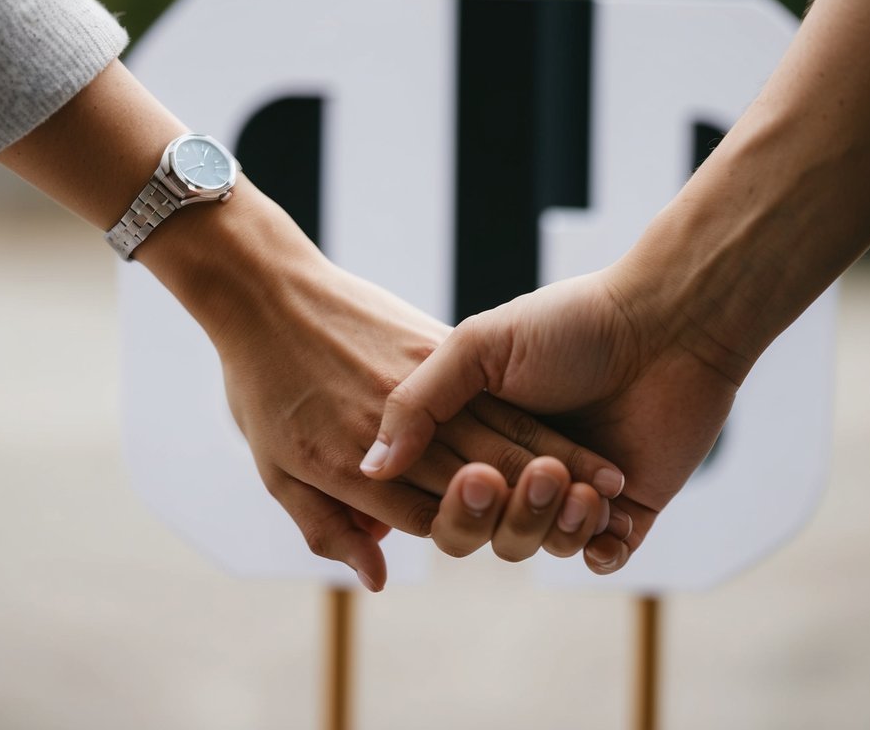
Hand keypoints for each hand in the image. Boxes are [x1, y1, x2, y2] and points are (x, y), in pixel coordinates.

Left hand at [155, 181, 624, 589]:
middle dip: (536, 508)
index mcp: (346, 466)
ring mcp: (417, 387)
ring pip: (499, 440)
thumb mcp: (275, 467)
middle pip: (478, 482)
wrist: (264, 289)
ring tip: (610, 489)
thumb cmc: (260, 383)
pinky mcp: (433, 346)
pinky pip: (492, 393)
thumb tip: (378, 579)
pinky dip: (540, 422)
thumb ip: (325, 527)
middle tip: (593, 522)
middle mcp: (391, 433)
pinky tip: (574, 434)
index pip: (428, 517)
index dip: (480, 532)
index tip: (533, 544)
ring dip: (558, 469)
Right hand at [363, 264, 740, 573]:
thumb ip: (417, 403)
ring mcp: (574, 495)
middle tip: (535, 473)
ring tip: (582, 485)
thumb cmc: (570, 324)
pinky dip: (598, 550)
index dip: (455, 501)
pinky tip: (604, 518)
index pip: (443, 499)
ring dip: (554, 526)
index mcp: (481, 438)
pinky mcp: (628, 512)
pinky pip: (602, 558)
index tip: (474, 474)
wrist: (666, 321)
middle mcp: (521, 471)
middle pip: (486, 534)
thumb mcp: (477, 346)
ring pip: (543, 546)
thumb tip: (367, 468)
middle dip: (504, 515)